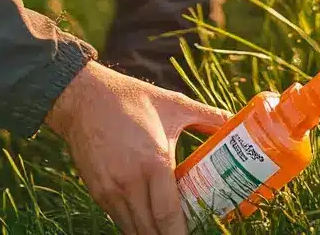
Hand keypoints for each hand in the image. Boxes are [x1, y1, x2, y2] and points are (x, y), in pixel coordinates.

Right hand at [45, 60, 230, 233]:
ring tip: (167, 230)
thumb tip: (235, 122)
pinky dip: (134, 223)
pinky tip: (147, 219)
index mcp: (154, 162)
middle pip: (151, 230)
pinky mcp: (97, 191)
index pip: (169, 216)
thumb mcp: (174, 104)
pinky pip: (118, 219)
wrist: (84, 98)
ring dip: (150, 233)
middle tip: (183, 232)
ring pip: (133, 229)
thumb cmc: (132, 100)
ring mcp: (110, 189)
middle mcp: (130, 182)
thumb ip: (208, 117)